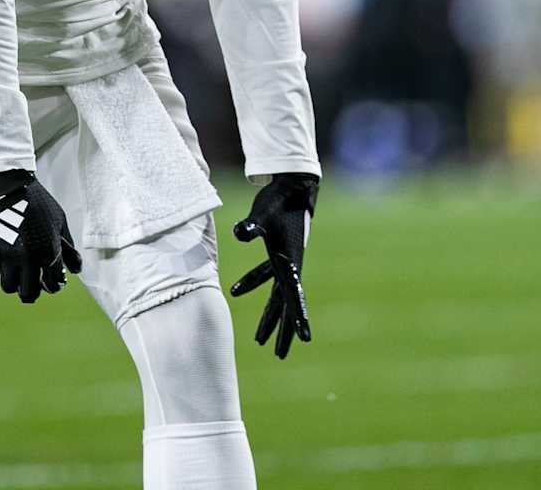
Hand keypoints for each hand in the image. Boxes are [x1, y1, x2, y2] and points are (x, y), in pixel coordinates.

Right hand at [0, 170, 82, 303]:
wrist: (8, 185)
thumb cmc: (38, 202)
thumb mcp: (59, 222)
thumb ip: (68, 248)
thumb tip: (76, 270)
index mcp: (48, 251)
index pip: (53, 284)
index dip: (54, 286)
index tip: (51, 283)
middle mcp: (28, 258)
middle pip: (28, 294)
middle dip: (32, 292)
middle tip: (32, 284)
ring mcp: (6, 257)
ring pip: (8, 287)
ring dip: (14, 281)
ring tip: (17, 272)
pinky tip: (3, 255)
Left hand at [229, 172, 317, 358]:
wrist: (292, 185)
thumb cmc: (279, 200)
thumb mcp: (262, 215)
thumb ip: (251, 228)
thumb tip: (239, 234)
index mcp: (289, 263)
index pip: (295, 297)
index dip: (299, 318)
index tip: (305, 339)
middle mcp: (290, 267)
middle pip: (286, 306)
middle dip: (282, 332)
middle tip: (278, 355)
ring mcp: (285, 261)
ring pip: (276, 297)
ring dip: (268, 317)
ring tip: (258, 340)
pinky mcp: (278, 253)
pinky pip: (266, 277)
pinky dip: (252, 285)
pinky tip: (235, 290)